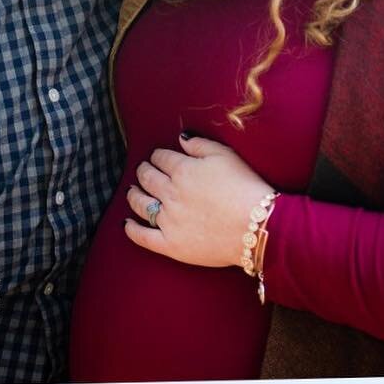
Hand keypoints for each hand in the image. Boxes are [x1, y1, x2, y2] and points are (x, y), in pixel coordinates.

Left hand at [123, 132, 272, 268]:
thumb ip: (200, 145)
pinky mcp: (170, 244)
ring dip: (133, 195)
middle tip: (143, 171)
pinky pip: (143, 236)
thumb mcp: (225, 156)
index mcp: (183, 170)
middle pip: (148, 178)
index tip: (159, 158)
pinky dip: (132, 229)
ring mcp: (168, 220)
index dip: (158, 156)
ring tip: (131, 192)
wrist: (255, 226)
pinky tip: (127, 224)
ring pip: (141, 204)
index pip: (161, 158)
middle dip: (143, 172)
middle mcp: (170, 193)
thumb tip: (180, 139)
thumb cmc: (245, 187)